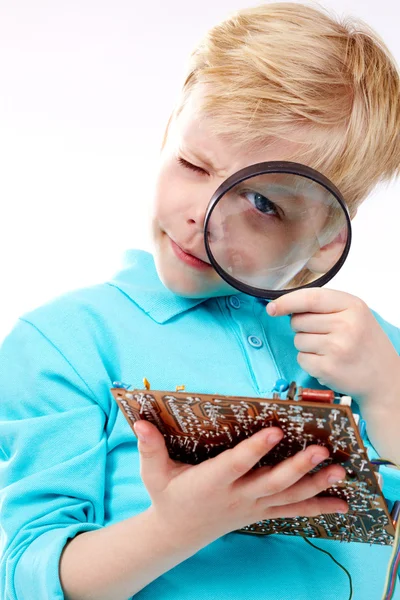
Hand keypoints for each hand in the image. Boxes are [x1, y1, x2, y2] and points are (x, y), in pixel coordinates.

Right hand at [133, 420, 347, 549]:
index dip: (255, 449)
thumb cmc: (167, 496)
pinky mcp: (260, 512)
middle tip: (320, 452)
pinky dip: (317, 507)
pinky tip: (341, 503)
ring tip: (339, 472)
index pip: (236, 464)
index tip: (275, 431)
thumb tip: (139, 422)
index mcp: (210, 482)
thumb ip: (149, 447)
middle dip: (297, 468)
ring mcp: (251, 507)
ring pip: (287, 497)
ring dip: (315, 485)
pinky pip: (292, 511)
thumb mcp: (153, 472)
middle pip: (271, 483)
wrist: (177, 532)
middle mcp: (235, 496)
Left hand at [266, 288, 399, 404]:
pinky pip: (301, 359)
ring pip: (297, 340)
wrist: (384, 379)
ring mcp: (337, 348)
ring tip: (329, 350)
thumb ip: (324, 305)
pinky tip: (328, 362)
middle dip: (301, 327)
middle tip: (324, 335)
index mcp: (353, 306)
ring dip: (306, 345)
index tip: (272, 307)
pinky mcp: (328, 369)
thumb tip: (281, 306)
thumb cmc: (364, 343)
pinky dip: (309, 361)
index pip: (310, 298)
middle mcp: (346, 325)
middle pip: (298, 320)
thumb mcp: (354, 314)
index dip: (286, 302)